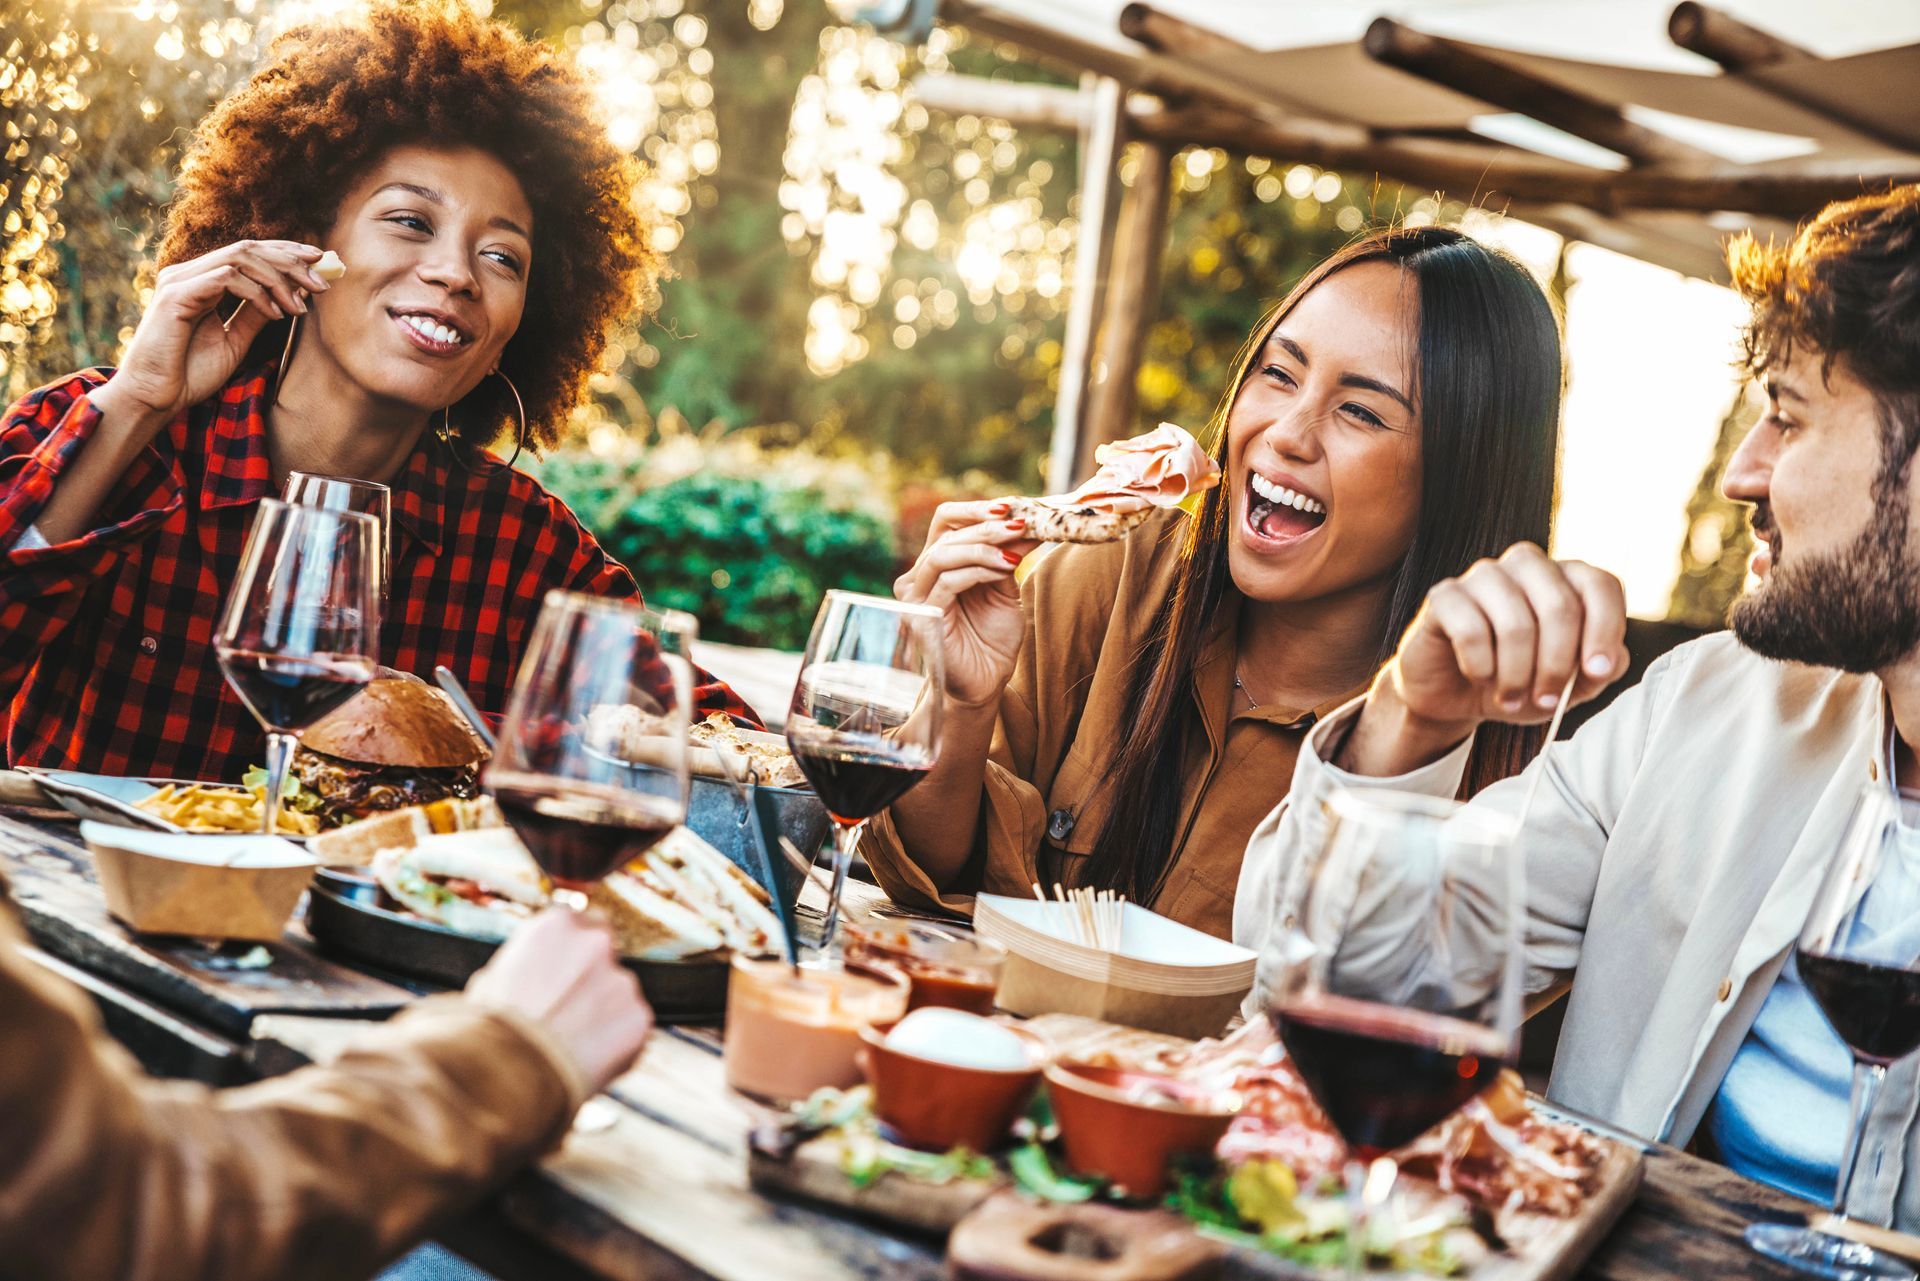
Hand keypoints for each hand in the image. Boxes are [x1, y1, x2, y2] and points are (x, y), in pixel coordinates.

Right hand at [95, 240, 333, 432]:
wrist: (155, 397)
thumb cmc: (190, 373)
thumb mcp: (235, 340)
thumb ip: (257, 314)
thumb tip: (292, 295)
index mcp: (201, 280)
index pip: (248, 253)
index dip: (285, 252)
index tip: (319, 261)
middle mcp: (189, 273)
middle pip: (248, 249)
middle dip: (290, 262)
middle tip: (321, 282)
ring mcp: (180, 281)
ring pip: (240, 258)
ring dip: (279, 279)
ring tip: (301, 306)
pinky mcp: (176, 295)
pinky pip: (226, 279)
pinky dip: (257, 293)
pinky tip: (276, 314)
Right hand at [466, 909, 652, 1095]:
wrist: (507, 1073)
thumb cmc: (489, 1029)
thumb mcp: (493, 979)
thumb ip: (526, 965)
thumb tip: (528, 974)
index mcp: (557, 925)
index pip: (581, 923)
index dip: (573, 952)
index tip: (566, 972)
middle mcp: (596, 943)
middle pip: (607, 954)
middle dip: (593, 979)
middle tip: (571, 1010)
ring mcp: (621, 980)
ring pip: (619, 995)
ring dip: (604, 1014)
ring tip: (571, 1044)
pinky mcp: (639, 1017)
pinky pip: (631, 1028)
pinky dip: (616, 1044)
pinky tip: (587, 1060)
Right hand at [893, 500, 1039, 706]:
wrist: (985, 682)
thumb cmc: (992, 637)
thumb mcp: (1004, 588)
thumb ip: (1006, 556)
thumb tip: (1026, 522)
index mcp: (936, 564)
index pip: (946, 521)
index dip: (974, 509)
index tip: (1009, 506)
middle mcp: (919, 576)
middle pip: (945, 533)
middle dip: (985, 525)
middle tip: (1019, 523)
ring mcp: (916, 597)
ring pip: (943, 553)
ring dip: (983, 545)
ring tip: (1014, 548)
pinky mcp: (921, 617)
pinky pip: (948, 582)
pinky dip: (978, 570)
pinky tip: (1003, 569)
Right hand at [1379, 542, 1629, 738]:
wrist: (1457, 695)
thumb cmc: (1519, 681)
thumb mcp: (1570, 686)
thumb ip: (1600, 670)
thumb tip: (1611, 661)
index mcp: (1566, 579)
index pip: (1600, 585)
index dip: (1605, 629)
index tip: (1596, 672)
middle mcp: (1528, 566)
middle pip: (1560, 606)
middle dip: (1556, 665)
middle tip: (1547, 700)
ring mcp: (1484, 576)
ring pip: (1515, 622)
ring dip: (1517, 674)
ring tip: (1511, 698)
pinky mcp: (1444, 595)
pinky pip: (1471, 631)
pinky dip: (1480, 666)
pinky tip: (1479, 677)